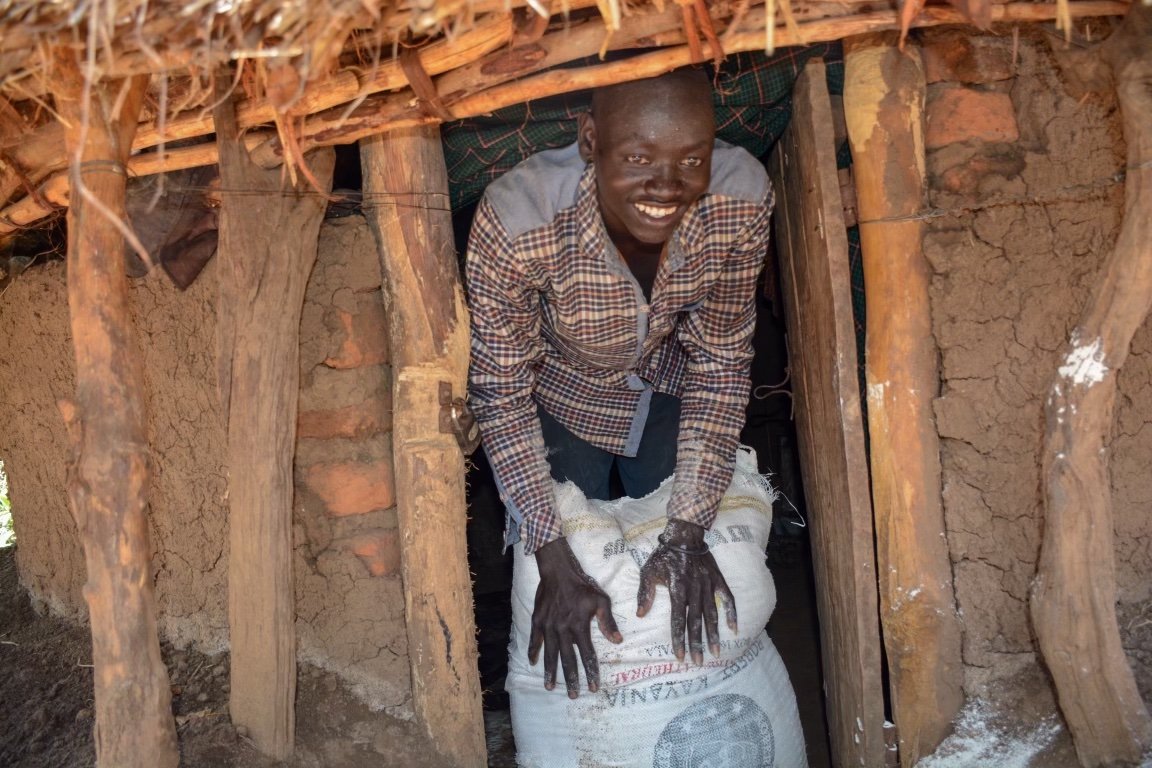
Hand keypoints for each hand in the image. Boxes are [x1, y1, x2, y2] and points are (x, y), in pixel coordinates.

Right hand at [529, 537, 622, 696]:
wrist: (558, 571)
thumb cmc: (582, 586)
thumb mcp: (601, 600)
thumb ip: (608, 621)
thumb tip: (617, 641)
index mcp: (579, 627)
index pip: (587, 655)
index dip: (591, 672)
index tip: (593, 687)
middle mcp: (563, 630)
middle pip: (568, 660)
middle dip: (571, 680)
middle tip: (574, 696)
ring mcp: (548, 627)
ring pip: (550, 654)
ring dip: (550, 672)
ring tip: (550, 687)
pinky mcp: (537, 621)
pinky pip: (534, 640)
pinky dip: (533, 652)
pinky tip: (532, 663)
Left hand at [637, 519, 736, 664]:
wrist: (684, 534)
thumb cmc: (664, 555)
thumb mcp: (648, 571)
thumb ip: (644, 593)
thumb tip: (640, 615)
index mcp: (677, 589)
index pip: (677, 619)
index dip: (678, 638)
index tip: (679, 655)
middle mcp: (694, 590)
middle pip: (696, 621)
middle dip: (697, 643)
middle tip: (698, 661)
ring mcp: (708, 585)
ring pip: (712, 614)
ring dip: (714, 634)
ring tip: (716, 651)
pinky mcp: (718, 579)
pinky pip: (727, 598)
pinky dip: (732, 613)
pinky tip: (734, 628)